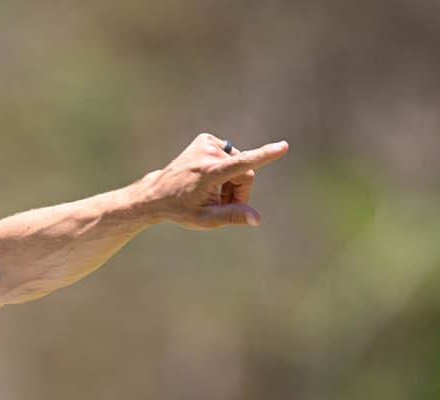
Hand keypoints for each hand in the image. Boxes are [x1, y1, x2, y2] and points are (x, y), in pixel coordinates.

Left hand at [147, 134, 288, 228]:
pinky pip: (230, 156)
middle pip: (245, 174)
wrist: (157, 193)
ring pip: (239, 164)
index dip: (264, 156)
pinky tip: (208, 178)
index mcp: (210, 172)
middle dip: (239, 191)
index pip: (242, 164)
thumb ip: (232, 217)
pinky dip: (225, 170)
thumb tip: (257, 219)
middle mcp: (208, 153)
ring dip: (231, 182)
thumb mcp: (205, 219)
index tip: (282, 147)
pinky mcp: (206, 139)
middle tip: (222, 205)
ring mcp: (207, 143)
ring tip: (212, 193)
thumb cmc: (181, 209)